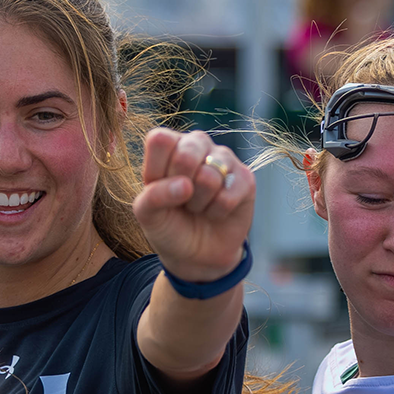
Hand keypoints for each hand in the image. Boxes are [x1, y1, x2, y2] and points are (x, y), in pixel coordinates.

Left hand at [134, 129, 255, 283]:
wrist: (197, 254)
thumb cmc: (169, 225)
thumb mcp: (147, 214)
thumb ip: (153, 196)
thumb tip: (185, 185)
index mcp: (169, 145)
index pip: (161, 140)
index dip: (158, 170)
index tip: (159, 188)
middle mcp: (197, 145)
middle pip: (186, 155)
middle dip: (181, 189)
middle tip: (182, 199)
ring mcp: (223, 159)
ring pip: (209, 177)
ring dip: (199, 203)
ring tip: (198, 206)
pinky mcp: (245, 178)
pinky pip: (228, 195)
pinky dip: (217, 212)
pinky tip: (215, 212)